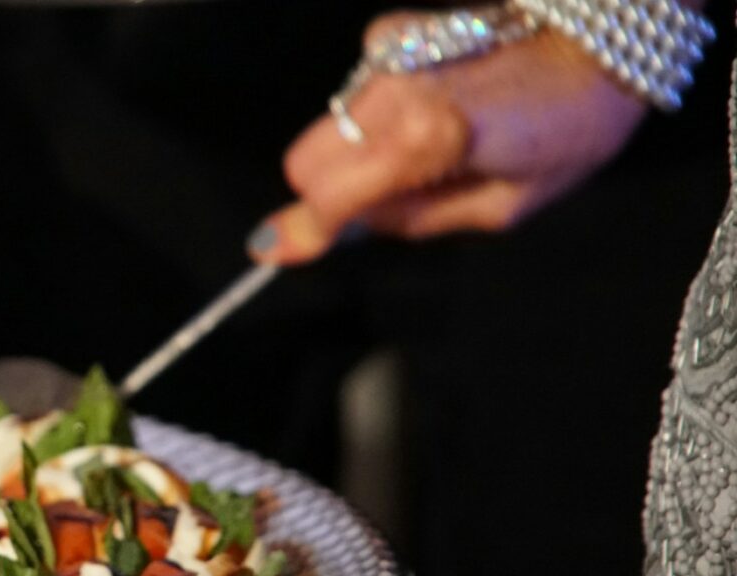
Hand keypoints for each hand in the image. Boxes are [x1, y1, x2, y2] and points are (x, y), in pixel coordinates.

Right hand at [250, 16, 647, 264]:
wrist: (600, 41)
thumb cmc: (568, 131)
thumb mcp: (502, 208)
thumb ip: (413, 221)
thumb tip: (343, 232)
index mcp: (427, 137)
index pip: (330, 195)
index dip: (303, 230)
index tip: (269, 250)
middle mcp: (395, 89)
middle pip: (309, 157)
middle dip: (330, 190)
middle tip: (387, 198)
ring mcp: (388, 54)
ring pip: (332, 127)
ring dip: (361, 152)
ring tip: (430, 148)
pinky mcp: (392, 31)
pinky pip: (357, 93)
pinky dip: (378, 116)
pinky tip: (432, 108)